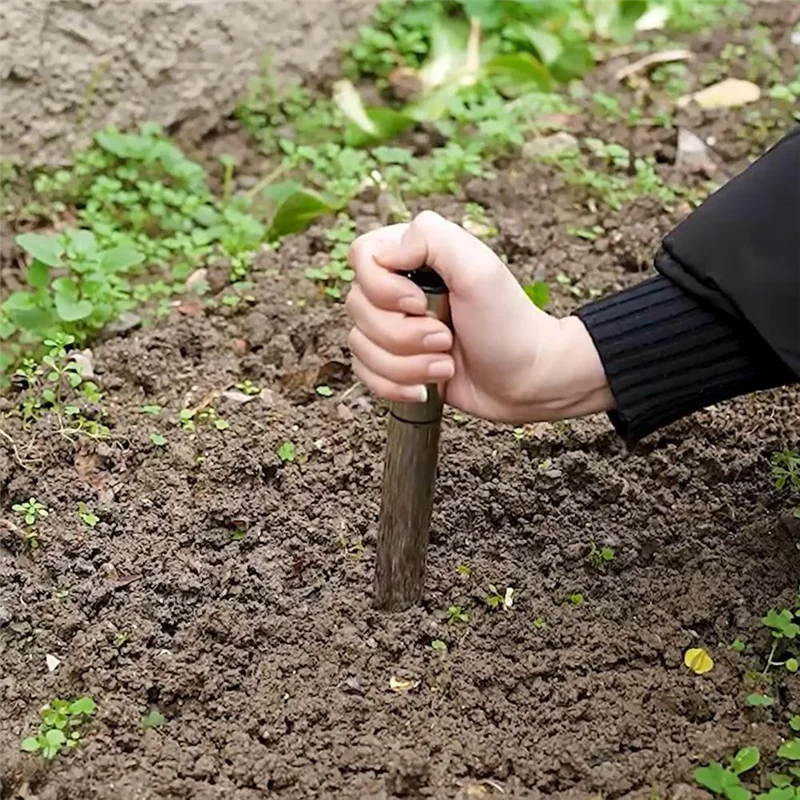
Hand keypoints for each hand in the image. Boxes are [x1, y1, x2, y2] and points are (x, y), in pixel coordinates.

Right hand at [345, 211, 613, 423]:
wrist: (526, 380)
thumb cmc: (508, 324)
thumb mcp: (479, 268)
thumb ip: (432, 239)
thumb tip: (385, 253)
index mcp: (413, 255)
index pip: (362, 256)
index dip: (383, 288)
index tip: (420, 304)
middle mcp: (396, 288)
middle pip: (357, 307)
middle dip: (403, 335)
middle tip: (446, 339)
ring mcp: (392, 328)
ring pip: (360, 346)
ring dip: (406, 365)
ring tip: (445, 365)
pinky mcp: (393, 363)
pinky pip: (365, 375)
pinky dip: (396, 386)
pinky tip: (427, 387)